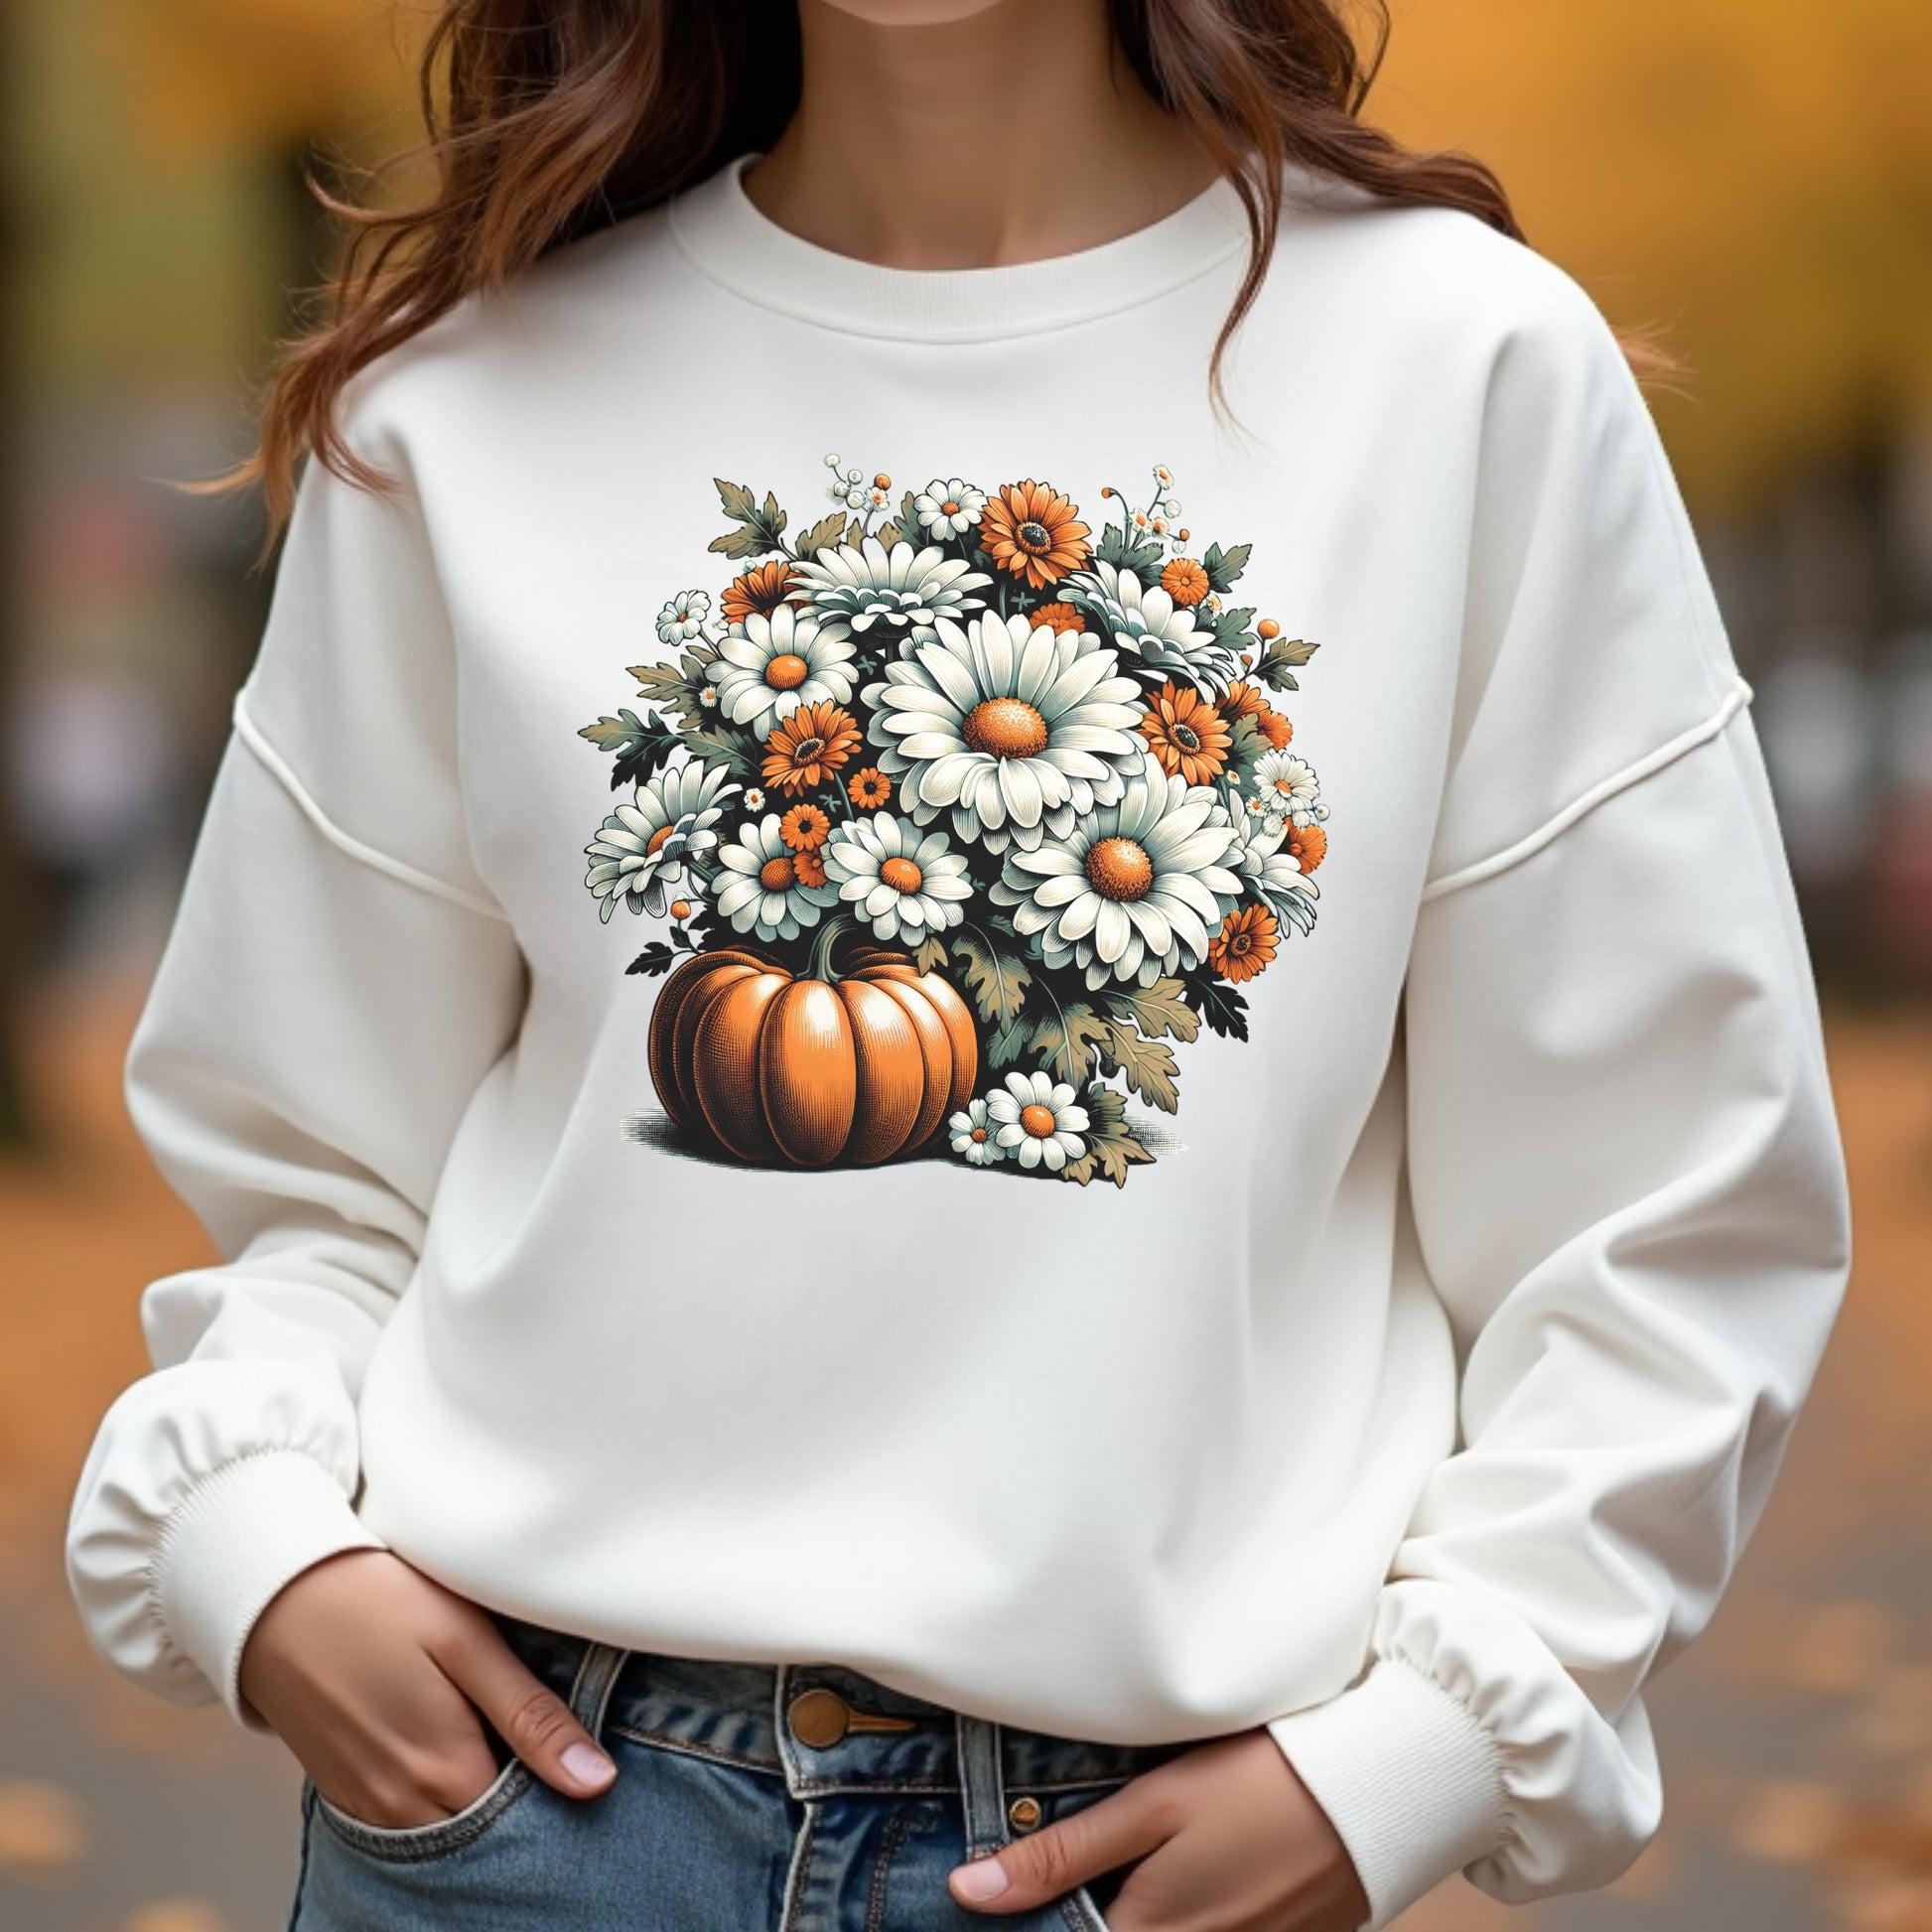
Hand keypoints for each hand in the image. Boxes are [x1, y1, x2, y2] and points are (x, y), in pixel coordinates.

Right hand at [238, 1547, 617, 1828]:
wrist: (273, 1594)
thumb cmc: (380, 1603)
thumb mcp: (466, 1644)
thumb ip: (530, 1717)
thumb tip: (597, 1784)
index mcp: (443, 1774)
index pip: (525, 1825)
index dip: (559, 1798)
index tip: (579, 1766)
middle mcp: (401, 1810)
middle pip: (484, 1835)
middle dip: (521, 1808)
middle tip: (543, 1749)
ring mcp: (365, 1807)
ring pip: (444, 1830)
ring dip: (477, 1801)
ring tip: (500, 1742)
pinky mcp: (341, 1791)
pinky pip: (404, 1819)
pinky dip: (435, 1798)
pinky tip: (451, 1747)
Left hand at [947, 1728, 1369, 1931]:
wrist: (1379, 1787)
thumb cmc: (1259, 1783)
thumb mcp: (1152, 1805)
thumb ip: (1061, 1855)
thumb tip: (968, 1893)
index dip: (1038, 1918)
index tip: (1004, 1896)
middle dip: (1089, 1910)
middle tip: (1073, 1866)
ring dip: (1139, 1907)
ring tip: (1143, 1860)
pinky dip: (1196, 1911)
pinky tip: (1199, 1869)